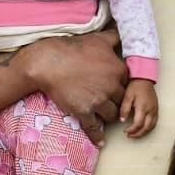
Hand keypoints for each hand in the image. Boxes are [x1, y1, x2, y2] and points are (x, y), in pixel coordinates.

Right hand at [24, 29, 126, 145]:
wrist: (48, 62)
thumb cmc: (72, 49)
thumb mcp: (97, 39)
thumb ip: (113, 37)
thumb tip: (121, 32)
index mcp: (117, 69)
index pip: (126, 83)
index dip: (120, 86)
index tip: (114, 88)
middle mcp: (111, 86)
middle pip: (122, 100)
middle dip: (116, 101)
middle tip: (108, 102)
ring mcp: (98, 100)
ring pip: (112, 114)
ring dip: (108, 115)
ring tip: (103, 116)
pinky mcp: (84, 111)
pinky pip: (95, 127)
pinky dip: (98, 135)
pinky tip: (100, 141)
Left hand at [120, 79, 157, 138]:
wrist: (144, 78)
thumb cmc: (135, 86)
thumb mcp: (127, 96)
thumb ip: (124, 108)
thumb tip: (122, 120)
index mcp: (143, 107)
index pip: (138, 124)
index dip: (132, 130)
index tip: (125, 131)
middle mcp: (151, 110)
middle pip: (147, 127)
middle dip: (138, 134)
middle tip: (130, 136)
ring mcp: (155, 110)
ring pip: (152, 126)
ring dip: (144, 132)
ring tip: (135, 133)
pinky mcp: (157, 109)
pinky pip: (155, 122)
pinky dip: (149, 127)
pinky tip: (142, 128)